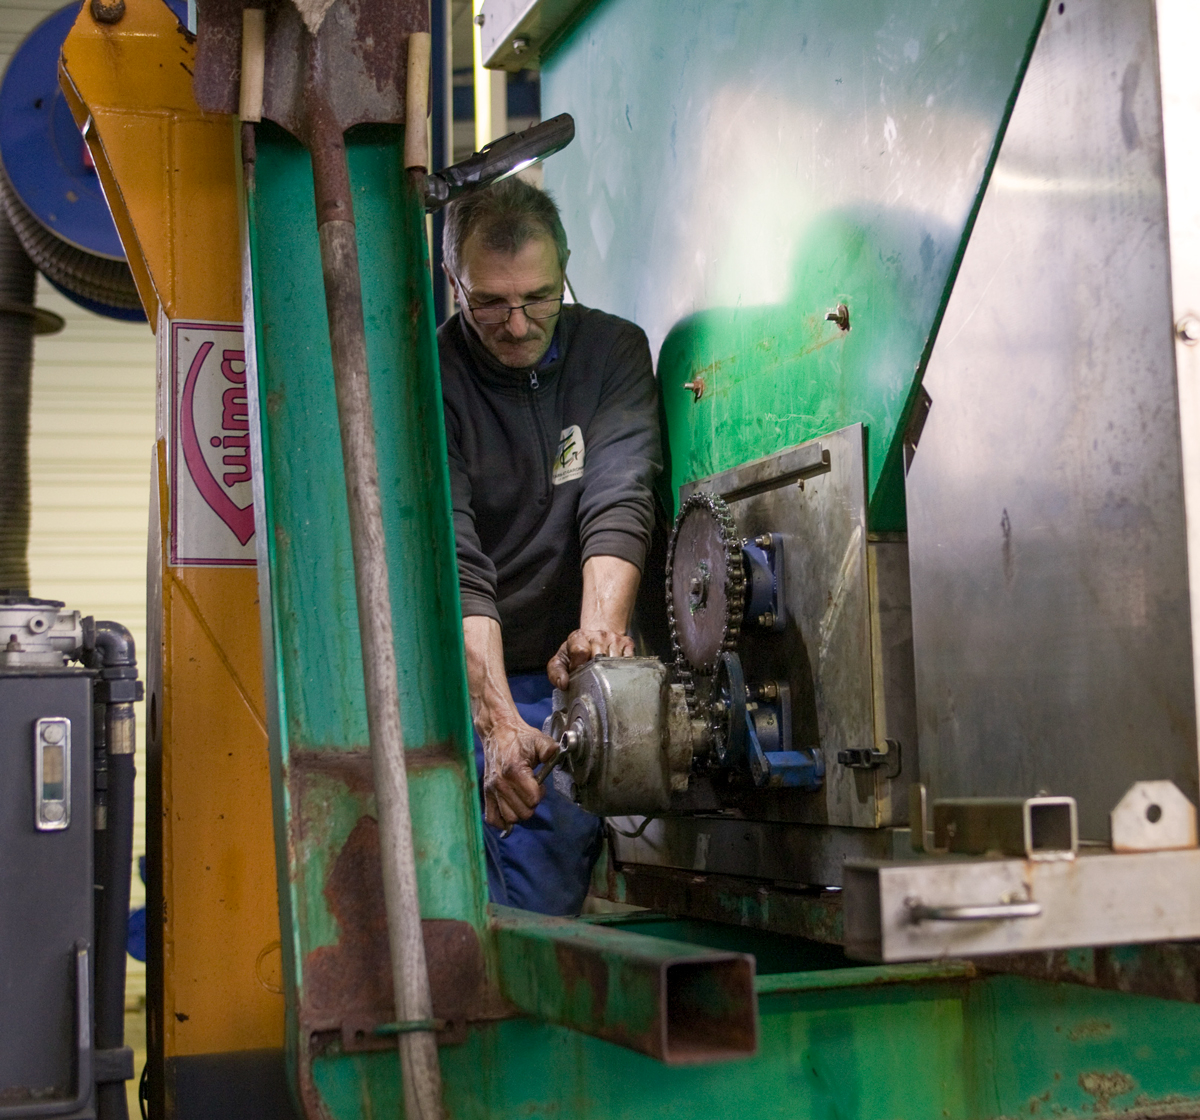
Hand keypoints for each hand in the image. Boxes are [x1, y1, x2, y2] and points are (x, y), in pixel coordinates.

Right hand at [480, 714, 559, 828]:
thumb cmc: (519, 738)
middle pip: (523, 812)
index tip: (540, 784)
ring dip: (519, 811)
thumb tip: (556, 752)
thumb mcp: (538, 740)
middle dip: (531, 803)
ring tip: (521, 797)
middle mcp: (501, 784)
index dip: (540, 793)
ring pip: (509, 818)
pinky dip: (502, 819)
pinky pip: (492, 818)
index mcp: (514, 771)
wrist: (497, 732)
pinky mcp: (485, 794)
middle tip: (531, 790)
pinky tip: (510, 809)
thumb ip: (549, 748)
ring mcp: (491, 790)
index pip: (532, 799)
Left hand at [547, 628, 633, 689]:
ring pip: (614, 662)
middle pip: (599, 658)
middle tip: (591, 677)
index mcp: (578, 637)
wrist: (597, 636)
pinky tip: (615, 672)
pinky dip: (622, 671)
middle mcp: (598, 635)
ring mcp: (615, 639)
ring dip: (608, 673)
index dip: (578, 666)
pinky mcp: (628, 643)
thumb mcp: (561, 660)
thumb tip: (563, 683)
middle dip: (594, 672)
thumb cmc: (577, 651)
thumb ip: (556, 672)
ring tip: (603, 676)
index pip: (580, 651)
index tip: (578, 673)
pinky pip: (628, 662)